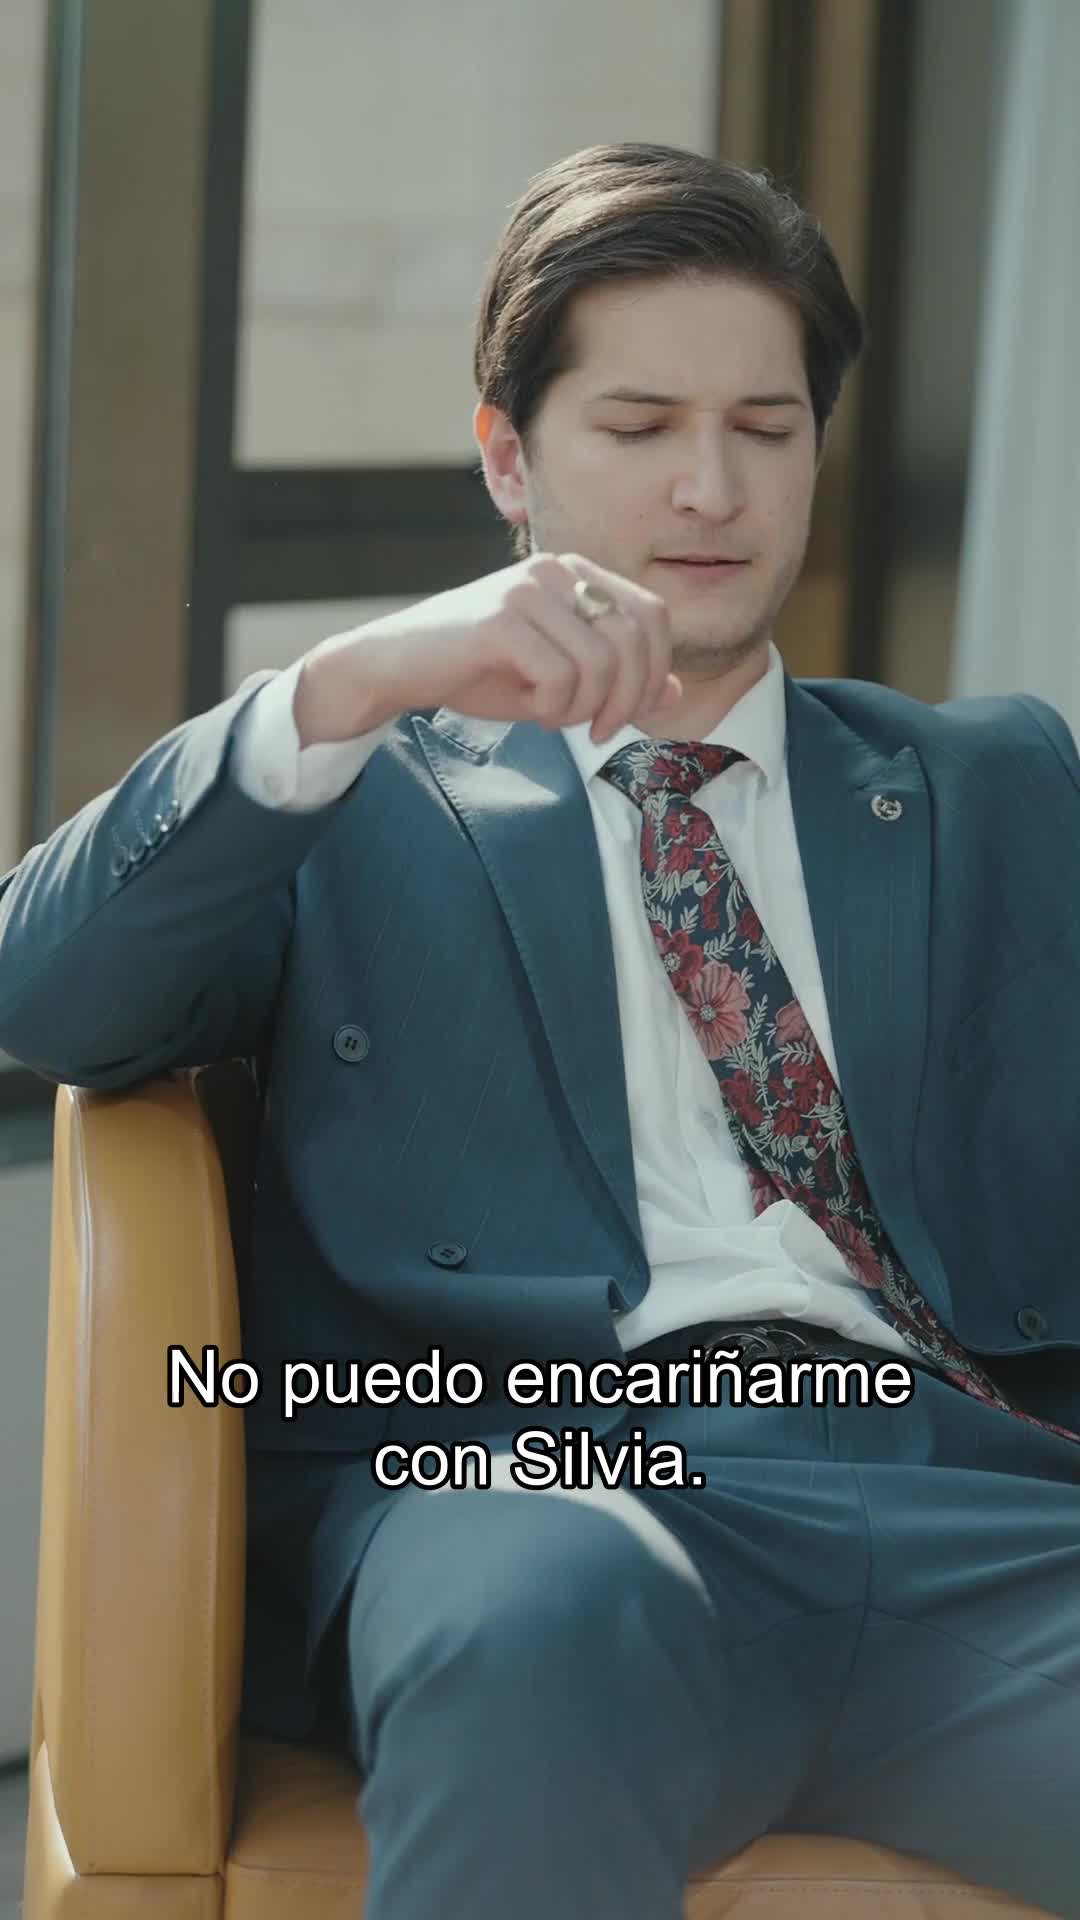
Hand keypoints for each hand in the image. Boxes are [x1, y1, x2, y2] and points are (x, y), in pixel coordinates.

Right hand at [292, 551, 682, 747]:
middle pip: (635, 640)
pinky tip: (530, 710)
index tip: (624, 715)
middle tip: (597, 731)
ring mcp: (528, 590)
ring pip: (600, 664)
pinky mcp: (502, 618)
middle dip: (626, 700)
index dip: (654, 673)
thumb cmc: (480, 671)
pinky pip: (560, 675)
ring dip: (584, 708)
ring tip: (552, 715)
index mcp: (577, 574)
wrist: (398, 667)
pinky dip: (553, 707)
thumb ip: (619, 681)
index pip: (654, 617)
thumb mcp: (561, 680)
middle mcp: (557, 570)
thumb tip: (678, 691)